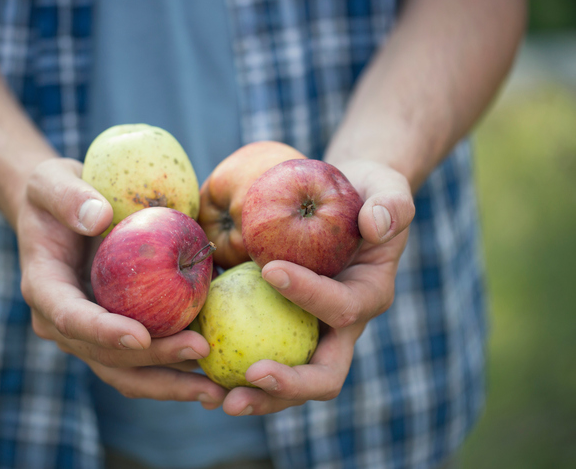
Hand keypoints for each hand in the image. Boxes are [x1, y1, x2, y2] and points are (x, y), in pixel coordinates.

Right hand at [17, 158, 226, 406]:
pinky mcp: (119, 332)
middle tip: (201, 352)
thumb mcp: (51, 182)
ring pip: (129, 373)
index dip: (104, 332)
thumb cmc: (55, 193)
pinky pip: (147, 360)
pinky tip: (214, 373)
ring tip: (216, 389)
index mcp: (45, 289)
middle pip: (107, 357)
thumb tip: (99, 217)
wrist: (60, 211)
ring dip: (171, 383)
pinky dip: (177, 370)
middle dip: (154, 362)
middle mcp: (65, 322)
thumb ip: (68, 197)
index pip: (71, 318)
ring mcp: (92, 334)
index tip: (141, 335)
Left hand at [220, 160, 414, 415]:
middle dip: (288, 385)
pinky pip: (260, 355)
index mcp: (367, 297)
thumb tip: (374, 225)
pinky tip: (199, 372)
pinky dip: (234, 370)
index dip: (310, 295)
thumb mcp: (386, 191)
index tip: (271, 270)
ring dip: (257, 395)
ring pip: (289, 379)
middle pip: (322, 375)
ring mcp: (311, 334)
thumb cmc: (366, 193)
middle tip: (249, 378)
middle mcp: (342, 328)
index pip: (342, 308)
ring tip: (217, 399)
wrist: (346, 206)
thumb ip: (390, 206)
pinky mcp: (283, 330)